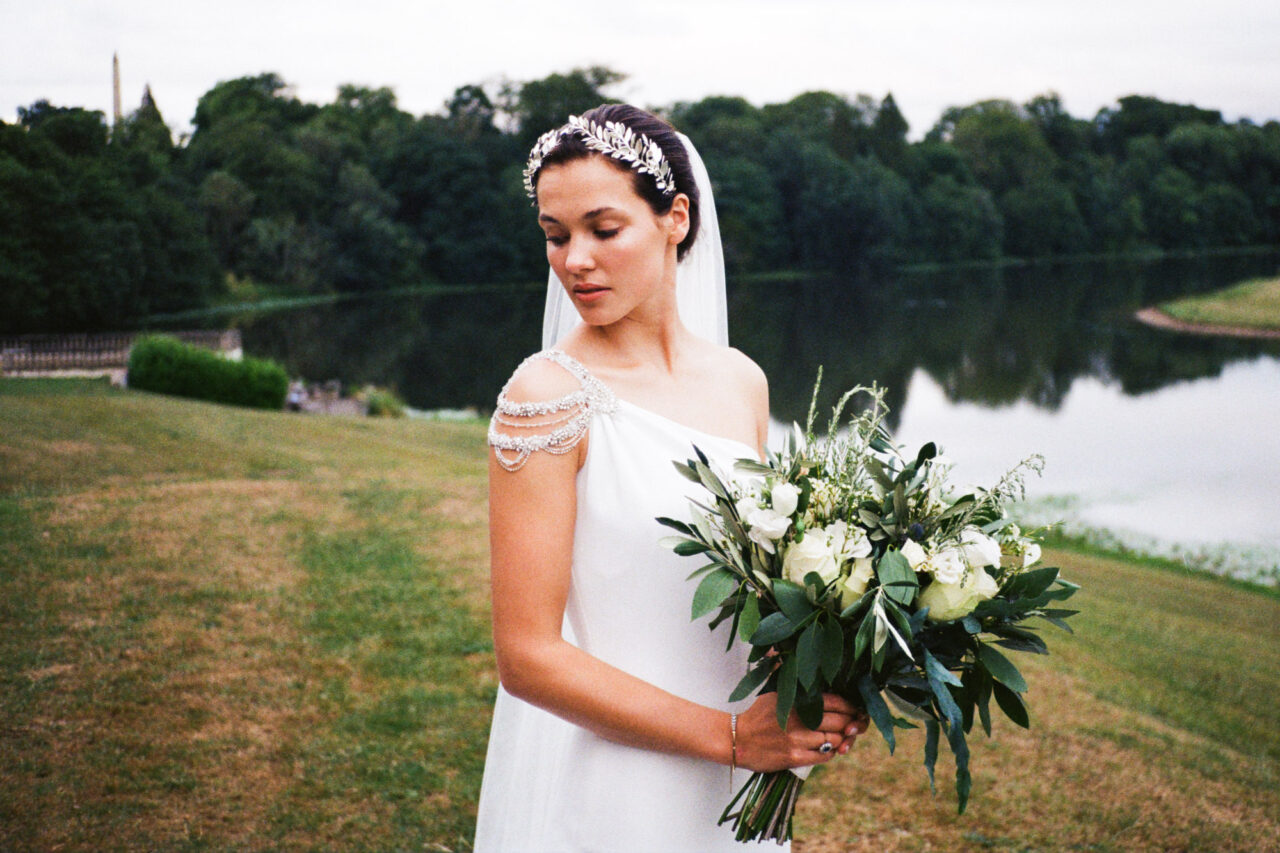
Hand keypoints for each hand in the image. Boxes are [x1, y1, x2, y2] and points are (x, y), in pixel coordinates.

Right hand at [735, 693, 867, 771]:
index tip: (855, 709)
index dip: (850, 706)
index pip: (835, 701)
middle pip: (839, 721)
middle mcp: (799, 718)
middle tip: (852, 724)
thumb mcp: (774, 693)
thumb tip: (806, 668)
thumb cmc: (757, 715)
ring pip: (834, 740)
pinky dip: (830, 752)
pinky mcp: (794, 757)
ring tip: (840, 737)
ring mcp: (797, 739)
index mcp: (796, 700)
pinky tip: (827, 749)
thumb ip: (793, 683)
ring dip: (841, 740)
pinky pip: (824, 756)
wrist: (736, 739)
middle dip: (850, 724)